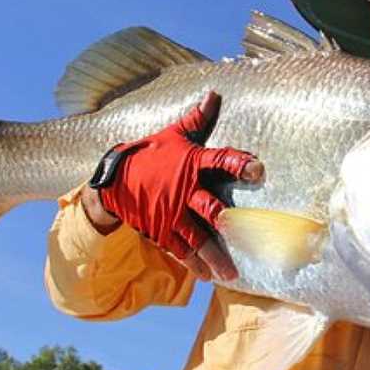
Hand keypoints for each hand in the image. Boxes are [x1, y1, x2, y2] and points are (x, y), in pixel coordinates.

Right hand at [96, 91, 262, 280]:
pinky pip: (179, 250)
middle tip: (246, 236)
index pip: (219, 161)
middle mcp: (184, 191)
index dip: (238, 163)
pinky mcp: (160, 230)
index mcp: (191, 164)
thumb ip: (197, 119)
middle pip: (210, 209)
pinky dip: (192, 264)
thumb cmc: (149, 154)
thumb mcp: (172, 134)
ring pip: (196, 238)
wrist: (112, 180)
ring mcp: (171, 214)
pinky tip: (207, 276)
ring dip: (214, 257)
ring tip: (230, 274)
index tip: (257, 169)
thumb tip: (215, 93)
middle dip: (227, 223)